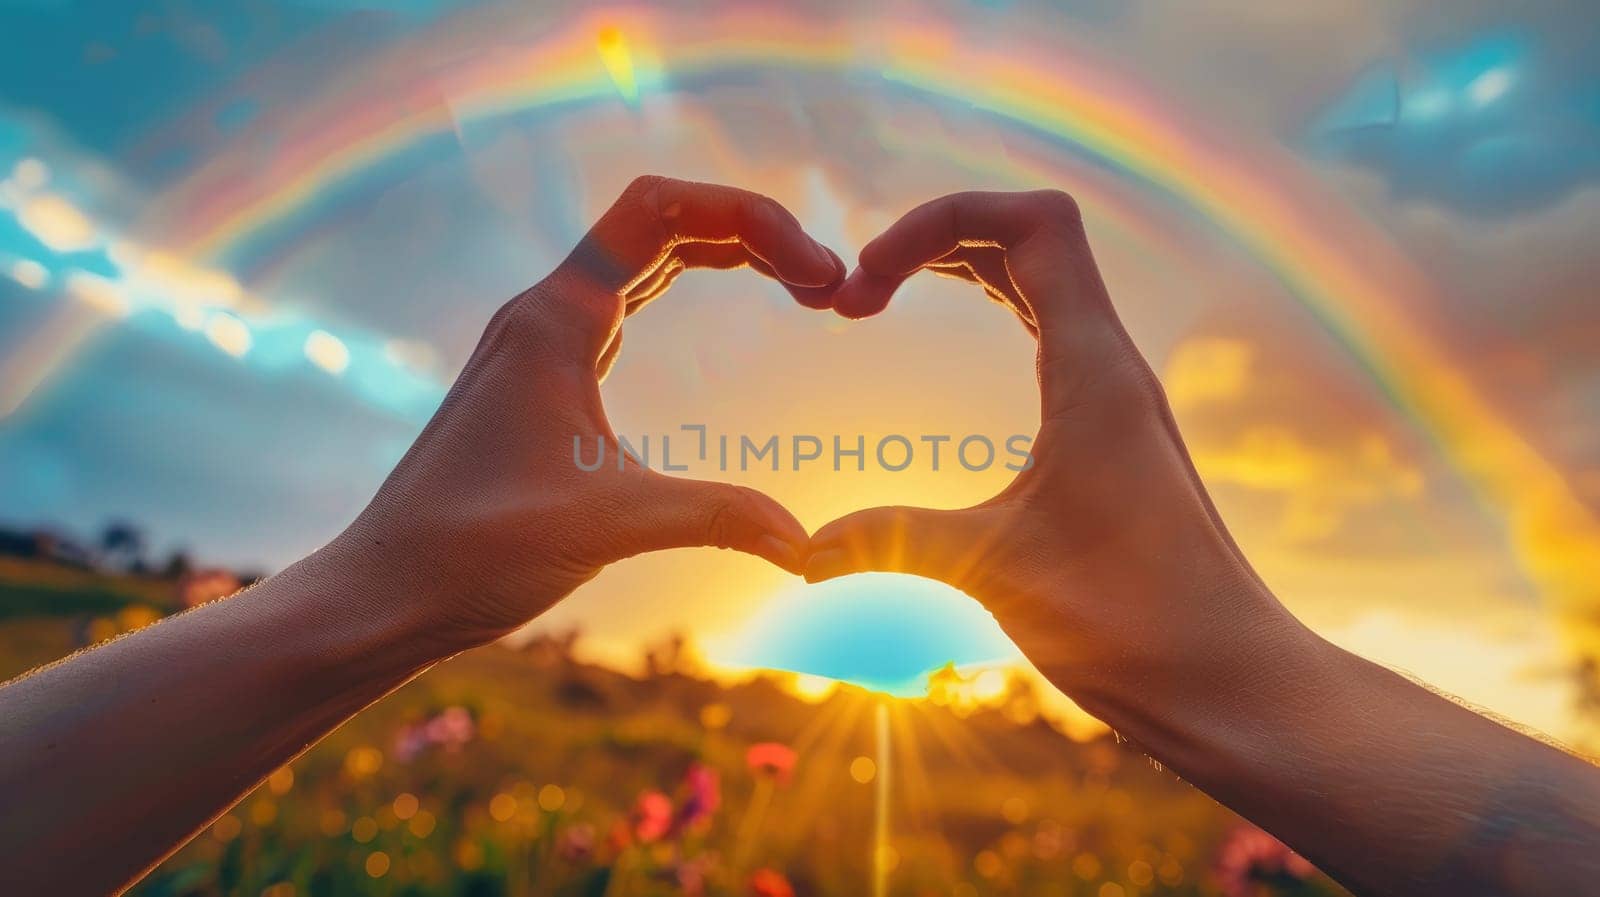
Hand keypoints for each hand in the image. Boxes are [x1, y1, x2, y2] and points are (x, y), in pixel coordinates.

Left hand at [337, 176, 841, 650]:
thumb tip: (810, 545)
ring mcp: (542, 342)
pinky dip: (686, 292)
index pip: (662, 209)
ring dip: (725, 257)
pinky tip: (726, 318)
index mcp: (555, 318)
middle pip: (663, 221)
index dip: (751, 220)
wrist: (384, 591)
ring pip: (645, 259)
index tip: (817, 275)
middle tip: (830, 286)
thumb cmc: (473, 550)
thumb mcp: (609, 525)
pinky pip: (627, 302)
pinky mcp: (544, 378)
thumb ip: (717, 517)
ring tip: (804, 289)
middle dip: (753, 235)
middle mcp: (545, 312)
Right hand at [805, 190, 1307, 727]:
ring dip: (963, 268)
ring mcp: (1119, 396)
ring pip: (1044, 280)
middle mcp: (1114, 366)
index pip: (1032, 224)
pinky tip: (959, 347)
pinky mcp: (1117, 432)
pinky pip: (1054, 330)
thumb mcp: (993, 572)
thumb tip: (799, 553)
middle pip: (1031, 236)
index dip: (941, 220)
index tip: (867, 280)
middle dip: (935, 240)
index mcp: (1094, 370)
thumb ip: (891, 541)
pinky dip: (996, 311)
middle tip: (853, 300)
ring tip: (877, 302)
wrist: (1230, 679)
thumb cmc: (1132, 623)